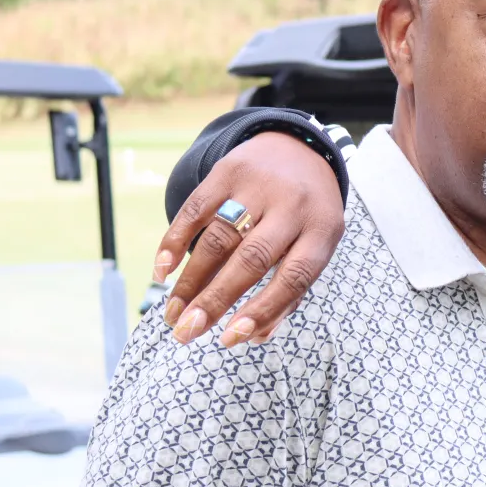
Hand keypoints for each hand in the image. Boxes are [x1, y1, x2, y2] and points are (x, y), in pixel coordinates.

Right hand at [154, 133, 344, 346]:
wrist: (301, 147)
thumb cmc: (307, 214)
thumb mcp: (315, 245)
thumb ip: (290, 291)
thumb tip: (254, 338)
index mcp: (322, 231)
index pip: (295, 277)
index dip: (263, 310)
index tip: (230, 339)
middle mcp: (293, 206)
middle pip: (251, 260)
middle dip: (215, 300)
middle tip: (186, 333)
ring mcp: (260, 186)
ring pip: (219, 238)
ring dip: (190, 280)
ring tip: (172, 313)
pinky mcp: (229, 171)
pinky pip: (197, 209)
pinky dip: (175, 240)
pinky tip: (163, 270)